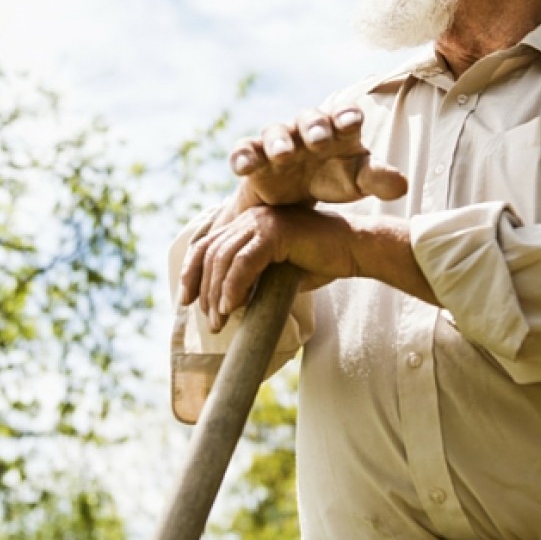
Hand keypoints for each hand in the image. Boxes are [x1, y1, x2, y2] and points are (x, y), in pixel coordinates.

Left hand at [180, 205, 344, 331]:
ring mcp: (262, 222)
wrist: (355, 250)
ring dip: (217, 294)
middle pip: (210, 253)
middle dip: (204, 291)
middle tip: (212, 322)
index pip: (207, 246)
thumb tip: (225, 307)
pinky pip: (244, 261)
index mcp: (247, 223)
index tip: (186, 301)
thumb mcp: (276, 271)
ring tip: (220, 321)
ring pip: (223, 259)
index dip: (191, 273)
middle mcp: (250, 217)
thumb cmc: (320, 262)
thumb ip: (251, 279)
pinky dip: (234, 286)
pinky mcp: (275, 232)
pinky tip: (234, 307)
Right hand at [225, 106, 406, 215]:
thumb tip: (402, 185)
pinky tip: (242, 166)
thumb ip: (378, 179)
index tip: (350, 122)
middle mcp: (306, 129)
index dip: (346, 116)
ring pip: (275, 132)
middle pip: (309, 118)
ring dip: (278, 140)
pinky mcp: (253, 157)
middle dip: (314, 126)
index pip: (344, 115)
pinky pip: (244, 151)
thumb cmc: (333, 178)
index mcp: (337, 130)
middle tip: (319, 139)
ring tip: (282, 154)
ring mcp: (278, 141)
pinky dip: (242, 156)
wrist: (294, 198)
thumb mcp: (357, 181)